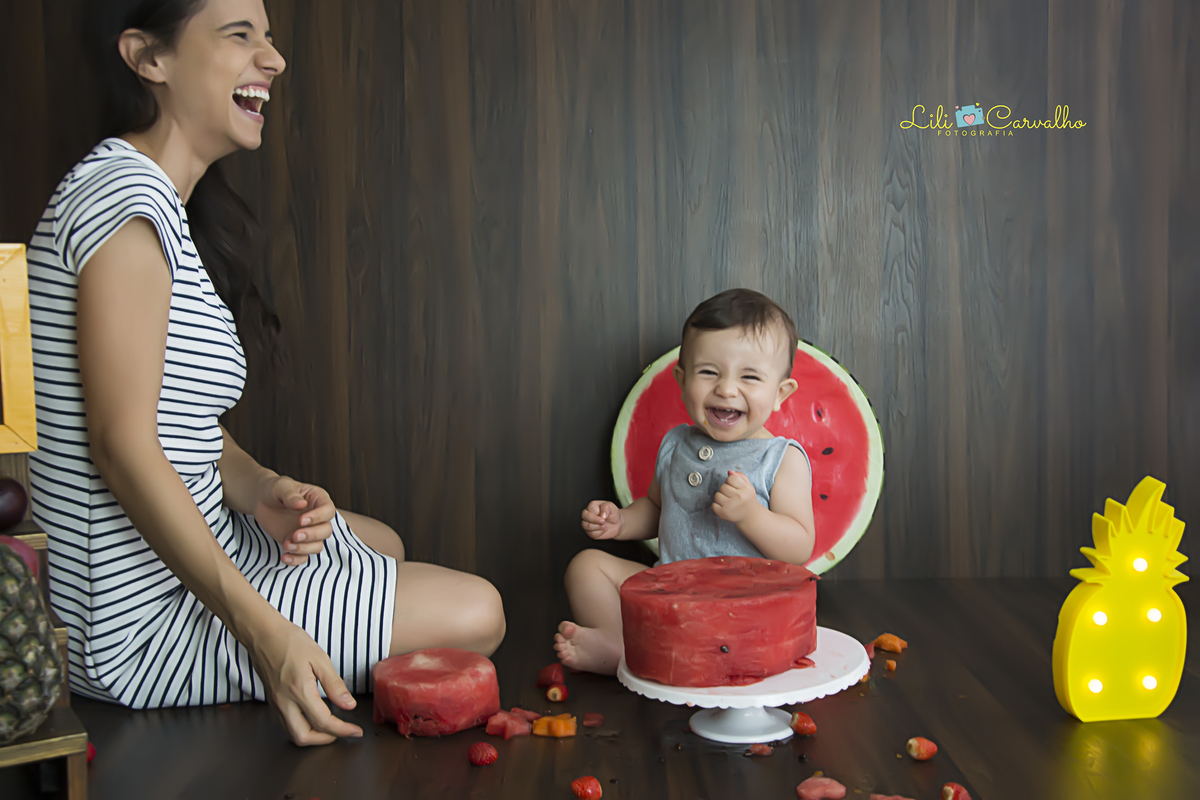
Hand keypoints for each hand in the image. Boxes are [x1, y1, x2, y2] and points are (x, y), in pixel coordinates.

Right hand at [252, 620, 362, 745]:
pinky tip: (314, 718)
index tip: (355, 731)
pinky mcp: (273, 702)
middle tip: (343, 731)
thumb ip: (334, 685)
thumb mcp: (320, 659)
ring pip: (293, 734)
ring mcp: (276, 704)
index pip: (323, 722)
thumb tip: (348, 704)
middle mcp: (285, 702)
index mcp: (299, 691)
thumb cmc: (290, 641)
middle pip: (304, 737)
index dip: (342, 730)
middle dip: (325, 740)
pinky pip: (287, 724)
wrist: (263, 634)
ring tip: (331, 728)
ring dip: (313, 736)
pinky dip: (302, 728)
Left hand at [253, 475, 335, 564]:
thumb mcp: (281, 486)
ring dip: (303, 548)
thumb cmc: (274, 489)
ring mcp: (308, 532)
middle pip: (326, 530)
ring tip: (286, 544)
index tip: (301, 520)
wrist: (262, 500)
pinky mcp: (298, 543)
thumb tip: (302, 504)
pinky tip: (284, 556)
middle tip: (294, 535)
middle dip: (311, 535)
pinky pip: (304, 557)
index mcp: (318, 500)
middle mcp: (317, 518)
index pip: (328, 510)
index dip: (318, 517)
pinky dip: (296, 560)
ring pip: (317, 546)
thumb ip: (291, 494)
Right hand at [581, 500, 623, 539]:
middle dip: (595, 520)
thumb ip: (606, 507)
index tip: (605, 516)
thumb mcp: (612, 507)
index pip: (591, 507)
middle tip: (604, 522)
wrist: (617, 524)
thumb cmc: (613, 514)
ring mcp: (587, 523)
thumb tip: (602, 514)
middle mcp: (588, 514)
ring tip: (605, 526)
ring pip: (585, 525)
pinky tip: (603, 530)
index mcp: (593, 506)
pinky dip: (600, 533)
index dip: (598, 512)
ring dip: (597, 527)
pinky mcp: (589, 532)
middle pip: (584, 515)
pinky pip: (591, 534)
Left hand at [712, 471, 760, 525]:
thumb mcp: (748, 486)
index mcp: (745, 489)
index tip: (735, 487)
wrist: (750, 516)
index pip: (730, 478)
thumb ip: (740, 476)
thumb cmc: (748, 499)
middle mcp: (738, 497)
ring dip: (721, 497)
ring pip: (717, 495)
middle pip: (723, 486)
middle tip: (731, 495)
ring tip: (728, 500)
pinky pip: (713, 505)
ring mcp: (730, 506)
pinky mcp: (724, 513)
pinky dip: (717, 506)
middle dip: (725, 489)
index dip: (731, 482)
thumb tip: (729, 472)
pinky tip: (724, 507)